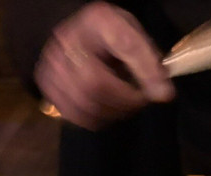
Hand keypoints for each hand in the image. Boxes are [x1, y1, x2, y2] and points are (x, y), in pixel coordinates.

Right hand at [36, 2, 174, 129]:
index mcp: (98, 21)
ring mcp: (52, 61)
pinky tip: (103, 109)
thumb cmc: (113, 37)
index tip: (156, 94)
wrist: (85, 34)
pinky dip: (91, 118)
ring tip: (121, 105)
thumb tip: (164, 95)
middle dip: (122, 102)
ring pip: (82, 103)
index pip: (123, 51)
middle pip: (94, 86)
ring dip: (109, 113)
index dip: (138, 81)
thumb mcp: (137, 41)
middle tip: (136, 101)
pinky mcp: (47, 82)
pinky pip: (71, 112)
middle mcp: (68, 39)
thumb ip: (151, 66)